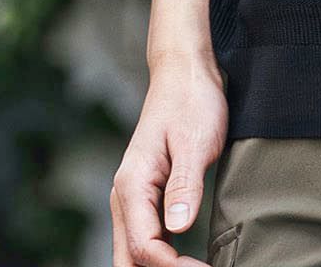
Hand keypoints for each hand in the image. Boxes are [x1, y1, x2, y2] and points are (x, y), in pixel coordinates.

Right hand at [111, 55, 226, 265]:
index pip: (143, 246)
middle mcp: (125, 196)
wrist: (183, 72)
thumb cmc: (192, 100)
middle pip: (129, 258)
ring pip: (133, 253)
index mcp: (133, 184)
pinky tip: (184, 261)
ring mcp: (133, 197)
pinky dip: (160, 257)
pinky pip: (145, 238)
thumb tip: (176, 229)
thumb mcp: (196, 140)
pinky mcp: (146, 196)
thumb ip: (185, 184)